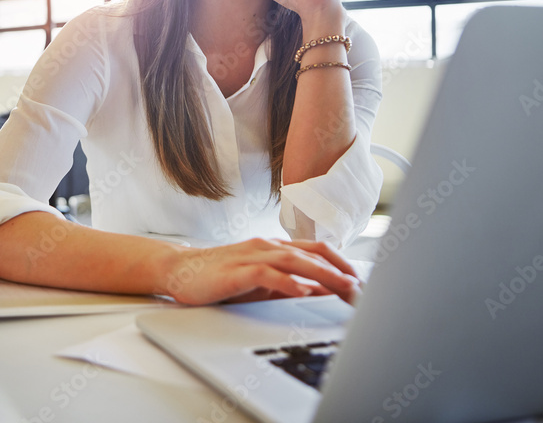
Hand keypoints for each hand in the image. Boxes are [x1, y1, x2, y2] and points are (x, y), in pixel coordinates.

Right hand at [157, 238, 361, 305]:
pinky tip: (304, 292)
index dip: (344, 264)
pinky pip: (268, 274)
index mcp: (275, 247)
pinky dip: (289, 282)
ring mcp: (253, 255)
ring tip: (346, 289)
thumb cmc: (219, 277)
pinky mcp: (238, 270)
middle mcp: (268, 246)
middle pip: (314, 254)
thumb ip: (287, 285)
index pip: (318, 250)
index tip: (363, 283)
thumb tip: (320, 294)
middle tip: (363, 291)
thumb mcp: (259, 283)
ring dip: (324, 276)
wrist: (179, 270)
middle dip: (342, 272)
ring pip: (296, 261)